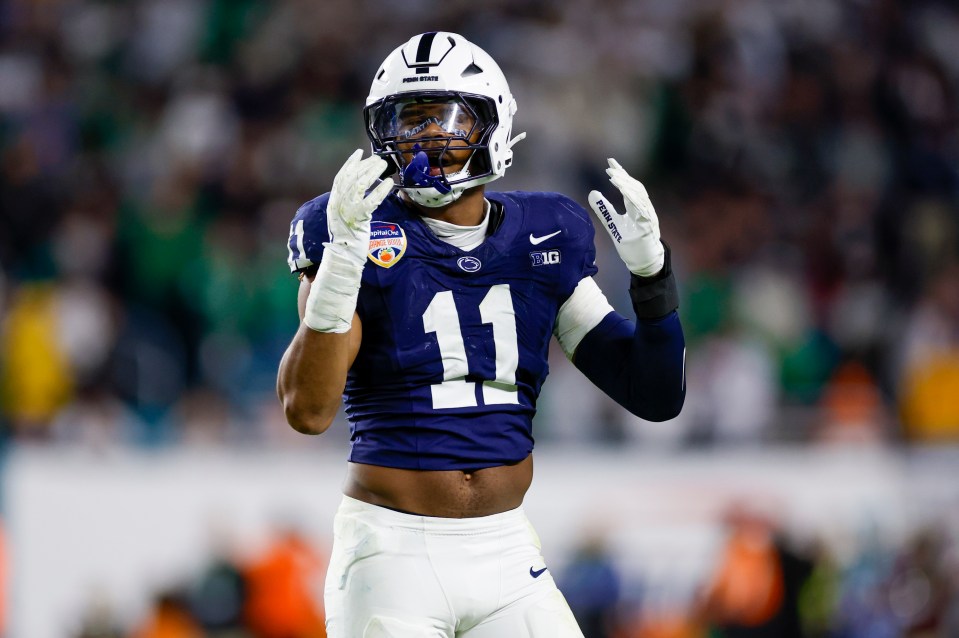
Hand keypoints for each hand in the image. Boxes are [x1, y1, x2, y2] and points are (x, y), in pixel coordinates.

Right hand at [326, 149, 393, 265]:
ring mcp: (347, 211)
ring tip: (384, 166)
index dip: (350, 163)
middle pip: (351, 178)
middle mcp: (337, 204)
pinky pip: (370, 202)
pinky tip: (388, 183)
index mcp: (333, 202)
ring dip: (372, 173)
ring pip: (359, 185)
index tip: (360, 153)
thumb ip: (348, 201)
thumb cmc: (348, 237)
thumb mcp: (344, 215)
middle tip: (379, 159)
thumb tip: (361, 183)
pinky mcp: (358, 220)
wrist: (343, 256)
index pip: (340, 177)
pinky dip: (379, 191)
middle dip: (366, 165)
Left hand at [587, 158, 664, 276]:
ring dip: (627, 185)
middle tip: (610, 168)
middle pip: (635, 187)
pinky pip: (642, 209)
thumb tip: (592, 193)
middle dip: (623, 176)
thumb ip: (604, 210)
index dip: (621, 173)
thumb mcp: (613, 225)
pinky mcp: (648, 226)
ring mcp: (648, 216)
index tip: (610, 163)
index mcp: (636, 207)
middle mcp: (644, 209)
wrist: (644, 263)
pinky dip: (634, 198)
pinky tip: (625, 191)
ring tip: (614, 177)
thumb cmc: (631, 244)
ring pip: (640, 196)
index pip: (629, 186)